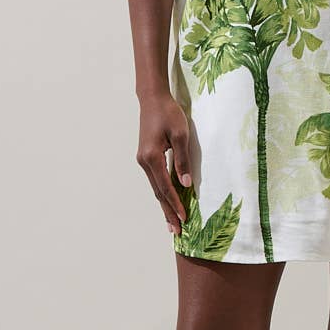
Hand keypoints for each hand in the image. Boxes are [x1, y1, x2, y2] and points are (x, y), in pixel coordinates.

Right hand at [136, 92, 193, 235]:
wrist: (153, 98)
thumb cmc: (169, 113)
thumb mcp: (181, 134)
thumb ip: (183, 159)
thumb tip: (186, 184)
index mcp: (152, 157)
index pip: (166, 187)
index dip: (175, 204)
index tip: (185, 219)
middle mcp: (144, 162)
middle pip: (158, 192)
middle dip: (168, 212)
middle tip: (176, 231)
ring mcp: (143, 160)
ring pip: (155, 188)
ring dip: (164, 205)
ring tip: (172, 223)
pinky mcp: (146, 157)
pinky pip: (155, 180)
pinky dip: (162, 193)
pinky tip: (167, 201)